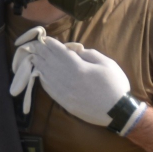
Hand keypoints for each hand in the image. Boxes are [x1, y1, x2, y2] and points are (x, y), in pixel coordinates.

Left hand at [10, 27, 146, 135]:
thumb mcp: (107, 64)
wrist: (117, 112)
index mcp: (79, 68)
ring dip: (40, 65)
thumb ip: (90, 54)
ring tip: (35, 57)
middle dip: (42, 52)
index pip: (60, 53)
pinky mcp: (65, 103)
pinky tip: (40, 74)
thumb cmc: (115, 85)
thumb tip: (76, 51)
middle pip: (51, 63)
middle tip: (36, 45)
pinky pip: (49, 90)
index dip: (52, 45)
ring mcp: (65, 93)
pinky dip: (43, 80)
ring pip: (47, 76)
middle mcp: (68, 80)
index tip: (46, 39)